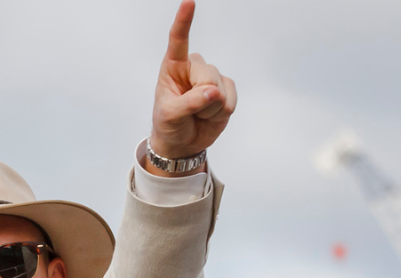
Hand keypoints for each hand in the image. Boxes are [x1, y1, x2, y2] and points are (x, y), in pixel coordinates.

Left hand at [149, 0, 235, 161]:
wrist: (182, 141)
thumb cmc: (168, 124)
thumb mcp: (169, 115)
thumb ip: (188, 103)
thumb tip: (213, 93)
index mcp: (173, 66)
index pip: (178, 41)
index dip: (184, 21)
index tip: (189, 2)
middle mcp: (193, 67)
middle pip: (207, 76)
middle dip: (200, 99)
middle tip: (189, 110)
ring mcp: (212, 77)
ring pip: (220, 90)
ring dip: (210, 109)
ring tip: (197, 113)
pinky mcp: (226, 89)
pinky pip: (231, 99)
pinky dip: (222, 112)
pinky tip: (210, 114)